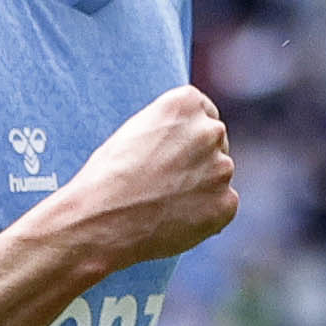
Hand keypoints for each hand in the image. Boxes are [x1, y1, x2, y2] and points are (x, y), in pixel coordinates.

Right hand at [43, 85, 238, 274]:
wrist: (100, 222)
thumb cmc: (108, 177)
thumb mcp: (136, 132)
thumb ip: (170, 128)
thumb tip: (190, 140)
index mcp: (186, 102)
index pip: (204, 113)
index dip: (188, 135)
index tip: (174, 151)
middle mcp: (210, 130)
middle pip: (215, 142)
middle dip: (198, 159)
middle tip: (166, 181)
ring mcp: (222, 168)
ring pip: (218, 176)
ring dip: (201, 187)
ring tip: (163, 203)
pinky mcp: (226, 204)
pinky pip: (222, 206)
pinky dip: (205, 215)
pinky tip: (174, 220)